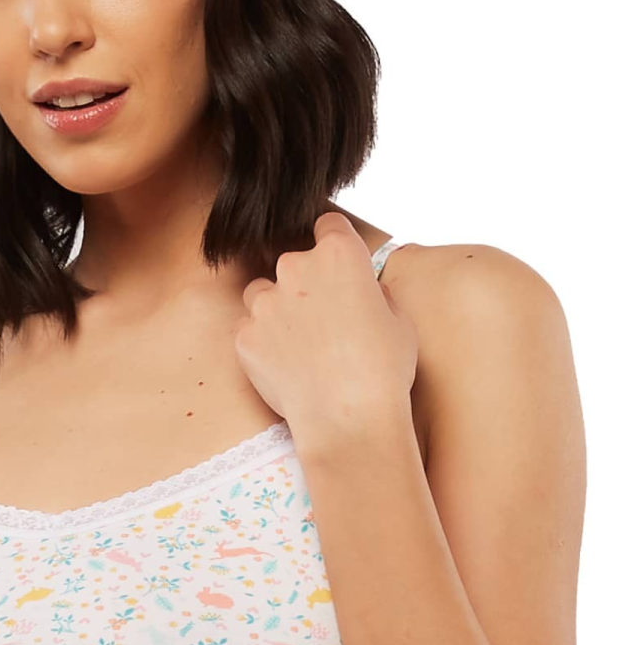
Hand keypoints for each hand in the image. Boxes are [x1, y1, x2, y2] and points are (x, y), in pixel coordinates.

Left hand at [234, 210, 418, 445]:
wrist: (348, 419)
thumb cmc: (383, 371)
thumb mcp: (399, 320)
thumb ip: (374, 294)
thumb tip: (364, 292)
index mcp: (340, 254)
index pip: (328, 225)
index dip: (333, 244)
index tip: (335, 264)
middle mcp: (296, 267)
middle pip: (293, 262)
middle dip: (304, 285)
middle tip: (323, 322)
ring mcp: (265, 302)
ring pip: (263, 293)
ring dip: (277, 310)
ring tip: (300, 346)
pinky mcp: (244, 336)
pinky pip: (250, 331)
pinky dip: (262, 344)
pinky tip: (286, 368)